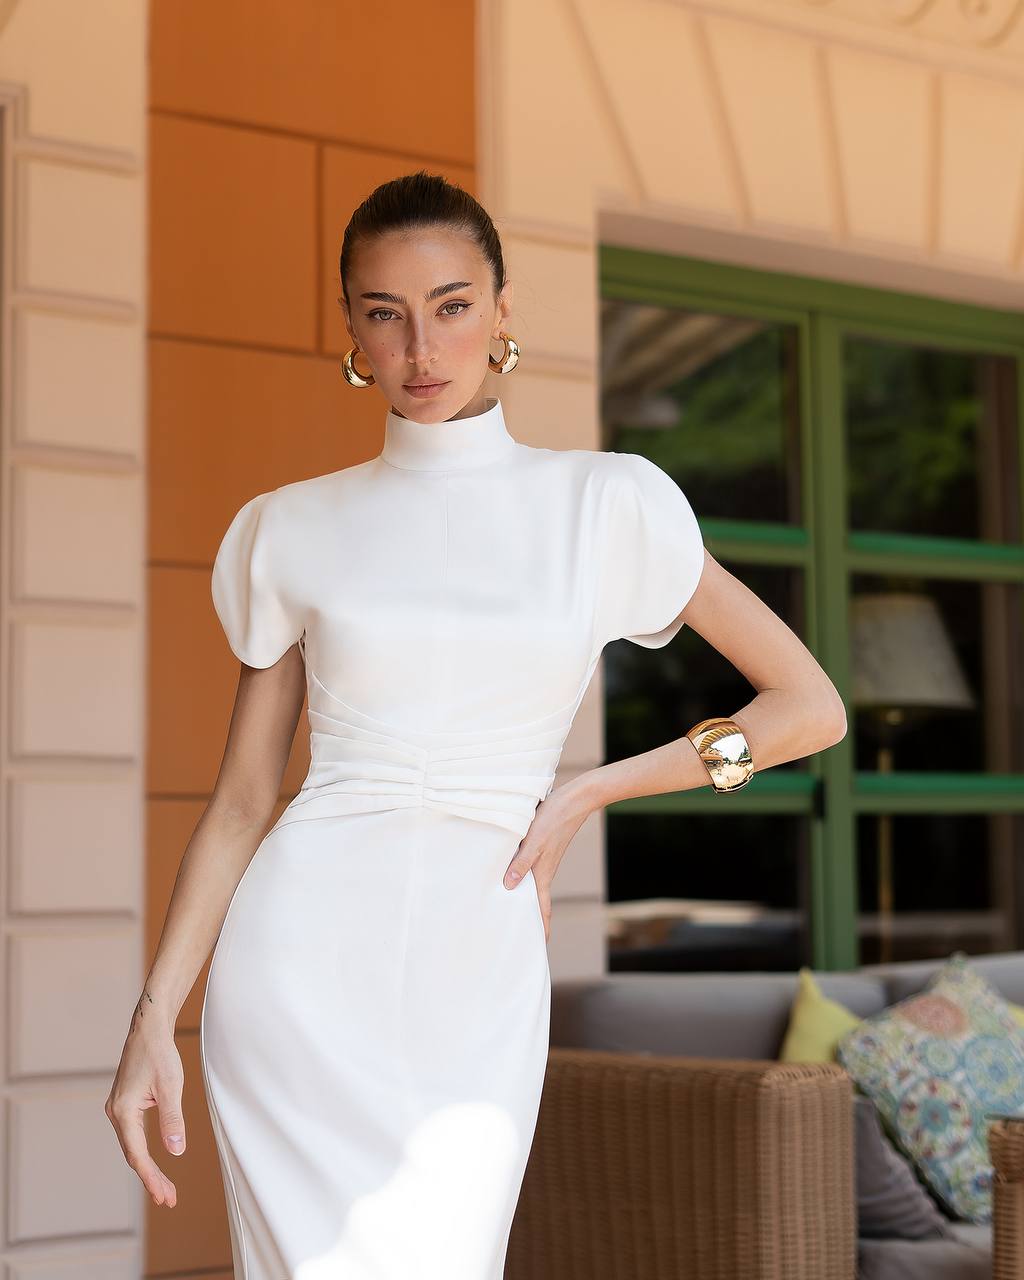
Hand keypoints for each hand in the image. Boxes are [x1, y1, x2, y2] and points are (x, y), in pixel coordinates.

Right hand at [104, 990, 185, 1207]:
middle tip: (168, 1199)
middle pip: (133, 1155)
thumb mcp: (171, 1087)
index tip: (164, 1195)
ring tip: (165, 1188)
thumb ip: (172, 1120)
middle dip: (151, 1178)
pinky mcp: (125, 1104)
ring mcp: (118, 1109)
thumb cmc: (160, 1054)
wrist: (149, 1029)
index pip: (138, 1154)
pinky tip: (155, 1163)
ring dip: (148, 1167)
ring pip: (133, 1147)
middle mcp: (116, 1113)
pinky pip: (133, 1136)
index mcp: (123, 1112)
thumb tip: (175, 1151)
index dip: (151, 1177)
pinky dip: (144, 1152)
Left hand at [503, 775, 594, 941]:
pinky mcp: (543, 848)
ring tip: (509, 908)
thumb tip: (508, 887)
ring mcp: (544, 860)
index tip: (538, 947)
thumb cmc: (555, 819)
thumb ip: (521, 863)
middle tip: (516, 932)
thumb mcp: (534, 841)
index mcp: (543, 874)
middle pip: (537, 901)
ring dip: (524, 898)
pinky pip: (530, 870)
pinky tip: (510, 874)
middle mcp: (544, 870)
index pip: (543, 909)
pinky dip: (522, 878)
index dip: (542, 929)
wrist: (576, 799)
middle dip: (529, 918)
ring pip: (532, 886)